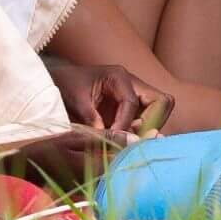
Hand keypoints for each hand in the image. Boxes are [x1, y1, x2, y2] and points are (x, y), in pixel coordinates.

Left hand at [45, 58, 173, 139]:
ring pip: (158, 112)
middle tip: (131, 139)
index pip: (133, 103)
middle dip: (150, 123)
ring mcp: (134, 95)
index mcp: (119, 77)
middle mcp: (132, 84)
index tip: (113, 139)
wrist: (59, 82)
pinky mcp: (131, 108)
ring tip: (126, 141)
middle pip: (161, 102)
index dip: (126, 124)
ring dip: (146, 129)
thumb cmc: (66, 86)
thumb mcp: (76, 101)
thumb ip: (92, 118)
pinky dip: (140, 132)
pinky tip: (124, 141)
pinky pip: (147, 120)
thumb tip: (108, 137)